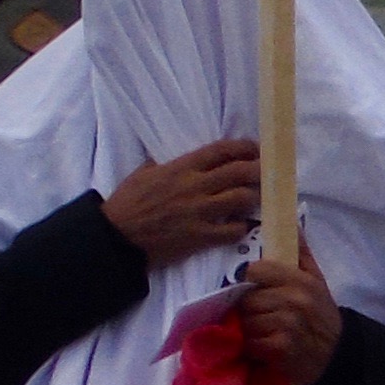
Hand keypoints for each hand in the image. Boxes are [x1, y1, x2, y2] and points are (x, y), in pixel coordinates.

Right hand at [105, 135, 262, 263]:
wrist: (117, 236)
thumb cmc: (127, 203)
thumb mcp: (143, 173)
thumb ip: (165, 164)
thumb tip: (177, 159)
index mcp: (181, 168)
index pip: (220, 151)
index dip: (243, 147)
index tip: (255, 149)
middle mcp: (194, 186)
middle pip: (239, 172)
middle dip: (258, 170)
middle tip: (267, 173)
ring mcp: (200, 212)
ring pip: (241, 198)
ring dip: (253, 197)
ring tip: (255, 199)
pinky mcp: (201, 236)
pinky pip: (233, 230)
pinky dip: (241, 227)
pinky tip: (240, 225)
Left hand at [233, 237, 341, 384]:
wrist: (338, 354)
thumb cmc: (322, 314)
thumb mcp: (317, 280)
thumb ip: (301, 253)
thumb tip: (292, 221)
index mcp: (301, 280)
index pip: (255, 271)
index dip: (249, 280)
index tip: (255, 288)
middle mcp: (294, 300)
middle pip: (247, 298)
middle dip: (250, 308)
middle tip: (261, 315)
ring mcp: (287, 324)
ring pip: (247, 321)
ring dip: (250, 329)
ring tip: (264, 331)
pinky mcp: (281, 348)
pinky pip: (251, 342)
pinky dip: (255, 347)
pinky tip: (267, 347)